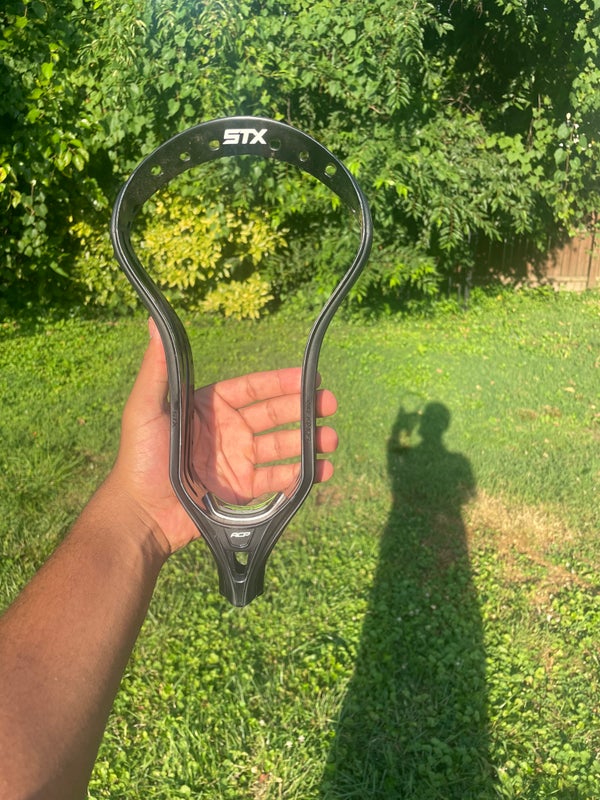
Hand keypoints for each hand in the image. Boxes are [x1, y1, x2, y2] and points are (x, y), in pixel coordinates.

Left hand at [111, 320, 337, 554]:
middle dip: (304, 409)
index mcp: (209, 408)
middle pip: (274, 415)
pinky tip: (323, 469)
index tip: (309, 376)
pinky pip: (278, 479)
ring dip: (309, 441)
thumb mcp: (145, 409)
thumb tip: (154, 322)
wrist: (140, 515)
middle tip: (330, 404)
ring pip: (282, 446)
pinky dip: (302, 475)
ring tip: (332, 438)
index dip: (281, 382)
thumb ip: (157, 369)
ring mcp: (238, 461)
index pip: (253, 389)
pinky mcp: (243, 491)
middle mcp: (228, 431)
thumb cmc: (139, 459)